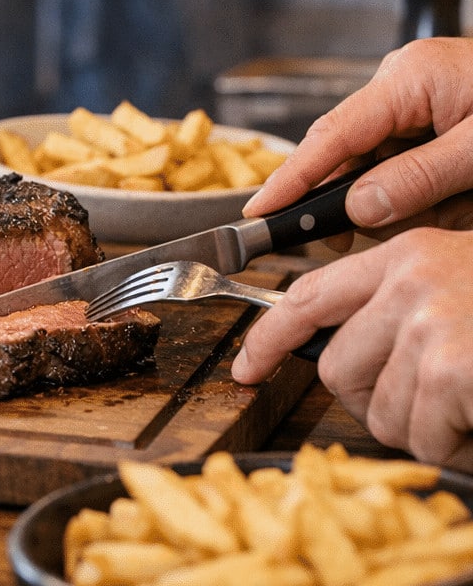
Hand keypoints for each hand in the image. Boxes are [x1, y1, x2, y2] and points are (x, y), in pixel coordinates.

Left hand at [232, 228, 472, 470]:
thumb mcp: (452, 282)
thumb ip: (393, 304)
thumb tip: (332, 354)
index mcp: (403, 254)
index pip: (306, 295)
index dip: (268, 338)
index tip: (246, 368)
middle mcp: (408, 280)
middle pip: (336, 368)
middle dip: (369, 400)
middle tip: (423, 401)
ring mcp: (429, 322)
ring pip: (377, 411)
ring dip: (421, 427)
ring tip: (463, 402)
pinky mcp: (451, 366)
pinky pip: (419, 435)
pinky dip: (451, 442)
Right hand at [243, 38, 472, 246]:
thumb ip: (421, 178)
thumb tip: (359, 208)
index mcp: (409, 78)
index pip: (332, 134)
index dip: (292, 177)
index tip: (261, 210)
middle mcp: (401, 81)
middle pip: (346, 151)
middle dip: (351, 200)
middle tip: (350, 241)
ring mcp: (414, 94)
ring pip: (374, 162)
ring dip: (398, 199)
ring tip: (448, 211)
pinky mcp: (429, 110)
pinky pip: (399, 158)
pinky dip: (414, 189)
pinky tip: (446, 202)